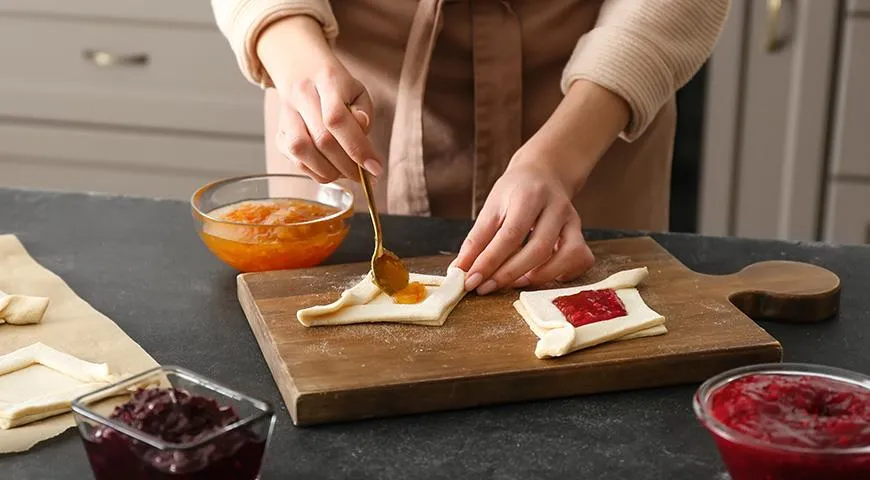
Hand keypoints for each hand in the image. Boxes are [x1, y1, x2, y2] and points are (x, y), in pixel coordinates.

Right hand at [257, 16, 381, 182]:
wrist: (302, 71)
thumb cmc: (337, 87)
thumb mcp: (358, 92)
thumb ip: (364, 113)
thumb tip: (362, 134)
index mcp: (327, 80)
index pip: (337, 118)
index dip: (357, 147)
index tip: (375, 168)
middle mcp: (302, 95)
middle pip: (322, 139)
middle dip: (348, 166)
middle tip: (365, 175)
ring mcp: (286, 115)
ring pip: (303, 152)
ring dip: (330, 171)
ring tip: (347, 172)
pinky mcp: (279, 134)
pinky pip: (296, 161)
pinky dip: (317, 172)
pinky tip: (332, 169)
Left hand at [451, 79, 631, 294]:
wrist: (545, 172)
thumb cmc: (515, 192)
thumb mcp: (492, 207)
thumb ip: (476, 240)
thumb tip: (460, 271)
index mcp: (529, 195)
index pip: (510, 234)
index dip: (490, 261)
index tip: (471, 280)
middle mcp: (556, 207)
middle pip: (539, 248)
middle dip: (509, 274)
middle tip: (486, 287)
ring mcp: (573, 221)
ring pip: (566, 256)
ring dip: (538, 277)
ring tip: (512, 283)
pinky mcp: (581, 234)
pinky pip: (581, 259)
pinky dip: (563, 274)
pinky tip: (541, 275)